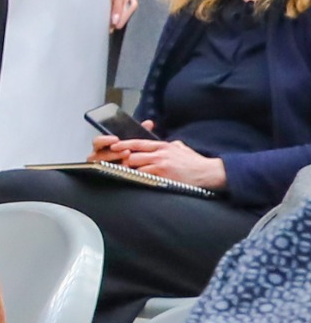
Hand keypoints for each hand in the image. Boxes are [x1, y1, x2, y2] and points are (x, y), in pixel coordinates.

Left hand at [109, 135, 223, 188]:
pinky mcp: (162, 174)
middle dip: (124, 161)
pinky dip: (137, 178)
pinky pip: (143, 175)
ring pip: (136, 165)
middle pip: (133, 154)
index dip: (125, 144)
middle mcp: (161, 153)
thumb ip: (170, 146)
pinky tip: (134, 180)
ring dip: (130, 171)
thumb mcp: (182, 148)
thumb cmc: (195, 162)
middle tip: (119, 166)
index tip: (114, 146)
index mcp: (164, 145)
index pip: (139, 143)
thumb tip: (165, 144)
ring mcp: (161, 163)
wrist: (208, 172)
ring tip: (125, 174)